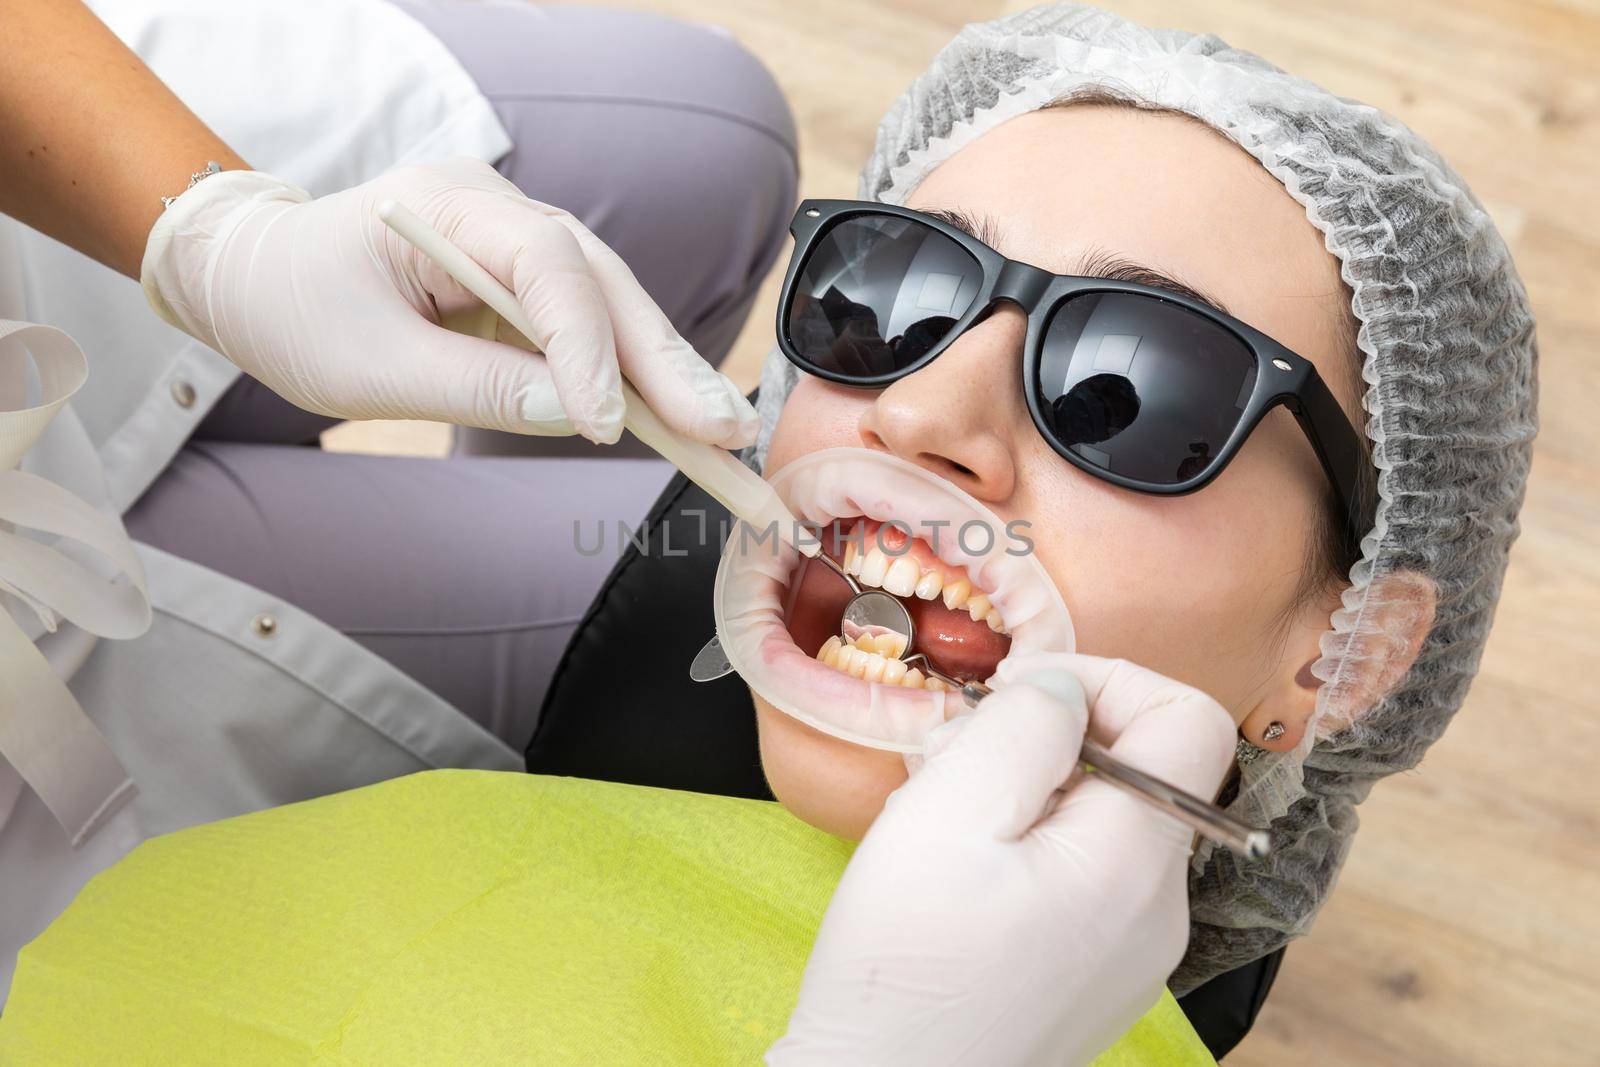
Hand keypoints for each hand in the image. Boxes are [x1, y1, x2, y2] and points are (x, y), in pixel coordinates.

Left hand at [140, 158, 758, 444]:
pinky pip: (589, 328)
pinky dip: (632, 375)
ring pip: (611, 304)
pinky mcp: (523, 287)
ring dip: (665, 370)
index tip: (607, 424)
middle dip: (664, 360)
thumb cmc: (293, 307)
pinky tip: (677, 415)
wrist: (251, 276)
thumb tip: (574, 416)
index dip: (586, 346)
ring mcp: (517, 246)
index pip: (547, 266)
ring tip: (720, 432)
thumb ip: (473, 385)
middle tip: (722, 429)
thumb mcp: (366, 363)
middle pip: (603, 282)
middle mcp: (501, 211)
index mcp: (451, 204)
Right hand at [769, 653, 1236, 1066]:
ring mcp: (1131, 953)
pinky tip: (952, 874)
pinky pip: (1081, 879)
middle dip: (1048, 739)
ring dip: (1025, 793)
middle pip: (1139, 770)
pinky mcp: (1095, 979)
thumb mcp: (949, 813)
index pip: (1191, 720)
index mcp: (1136, 860)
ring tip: (935, 819)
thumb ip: (1023, 728)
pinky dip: (1024, 849)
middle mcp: (1158, 909)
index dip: (1108, 681)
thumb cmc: (906, 969)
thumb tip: (1065, 687)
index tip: (1019, 697)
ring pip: (1102, 823)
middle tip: (951, 759)